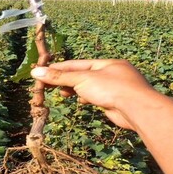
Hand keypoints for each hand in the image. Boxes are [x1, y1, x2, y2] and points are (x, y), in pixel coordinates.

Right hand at [31, 59, 155, 130]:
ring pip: (90, 87)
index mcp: (106, 63)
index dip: (58, 68)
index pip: (77, 64)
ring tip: (62, 93)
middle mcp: (112, 74)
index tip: (42, 72)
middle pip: (83, 75)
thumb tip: (36, 72)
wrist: (137, 109)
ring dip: (75, 89)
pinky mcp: (115, 102)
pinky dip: (86, 98)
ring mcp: (115, 88)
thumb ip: (60, 77)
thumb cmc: (112, 88)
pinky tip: (79, 100)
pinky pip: (97, 97)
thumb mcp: (83, 79)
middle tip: (48, 85)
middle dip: (66, 80)